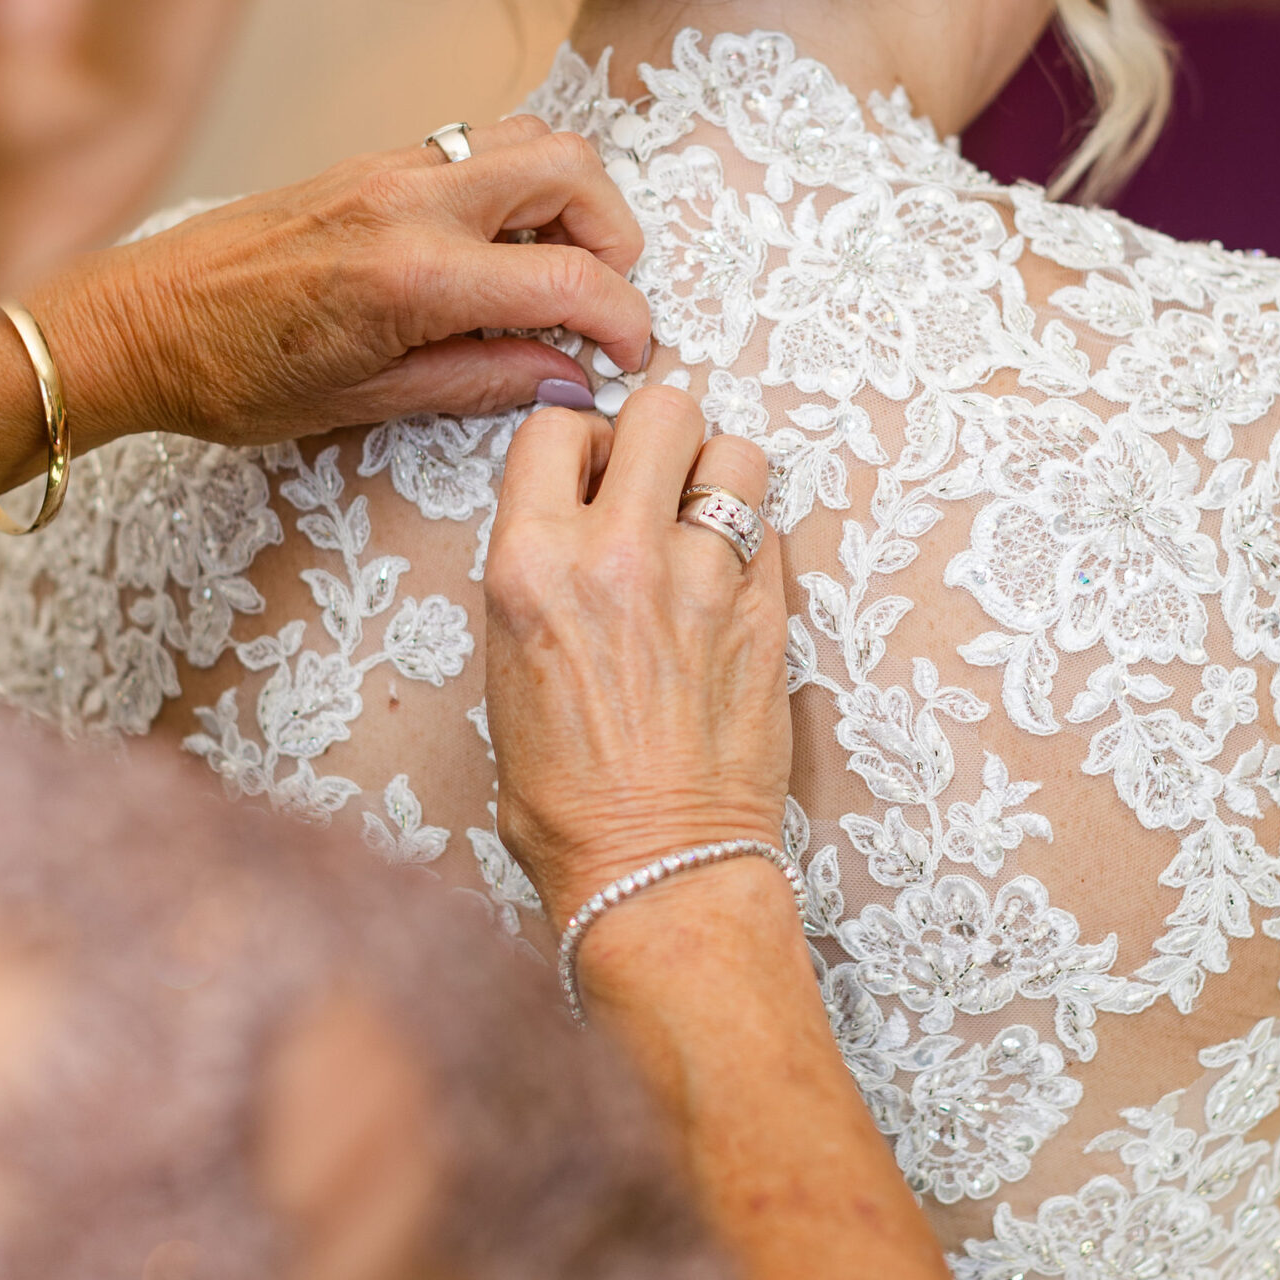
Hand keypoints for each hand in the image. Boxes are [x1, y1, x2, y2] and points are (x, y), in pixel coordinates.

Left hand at [30, 119, 650, 446]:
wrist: (135, 322)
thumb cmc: (229, 376)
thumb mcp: (366, 402)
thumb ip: (480, 380)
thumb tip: (568, 377)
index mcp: (414, 275)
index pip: (568, 279)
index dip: (621, 321)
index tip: (630, 354)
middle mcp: (410, 201)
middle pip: (570, 168)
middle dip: (612, 233)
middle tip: (600, 298)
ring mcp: (389, 168)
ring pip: (527, 139)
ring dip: (564, 196)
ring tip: (549, 270)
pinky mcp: (370, 162)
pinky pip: (472, 147)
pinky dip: (509, 186)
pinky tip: (488, 251)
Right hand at [483, 385, 790, 931]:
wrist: (654, 871)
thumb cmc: (568, 799)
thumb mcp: (507, 669)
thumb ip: (542, 574)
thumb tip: (577, 522)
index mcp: (532, 564)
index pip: (558, 425)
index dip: (581, 440)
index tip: (592, 472)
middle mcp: (617, 554)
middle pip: (664, 409)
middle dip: (660, 437)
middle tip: (655, 485)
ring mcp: (704, 578)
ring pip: (737, 453)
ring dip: (721, 480)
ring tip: (705, 529)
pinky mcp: (770, 612)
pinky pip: (772, 530)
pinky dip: (753, 546)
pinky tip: (730, 593)